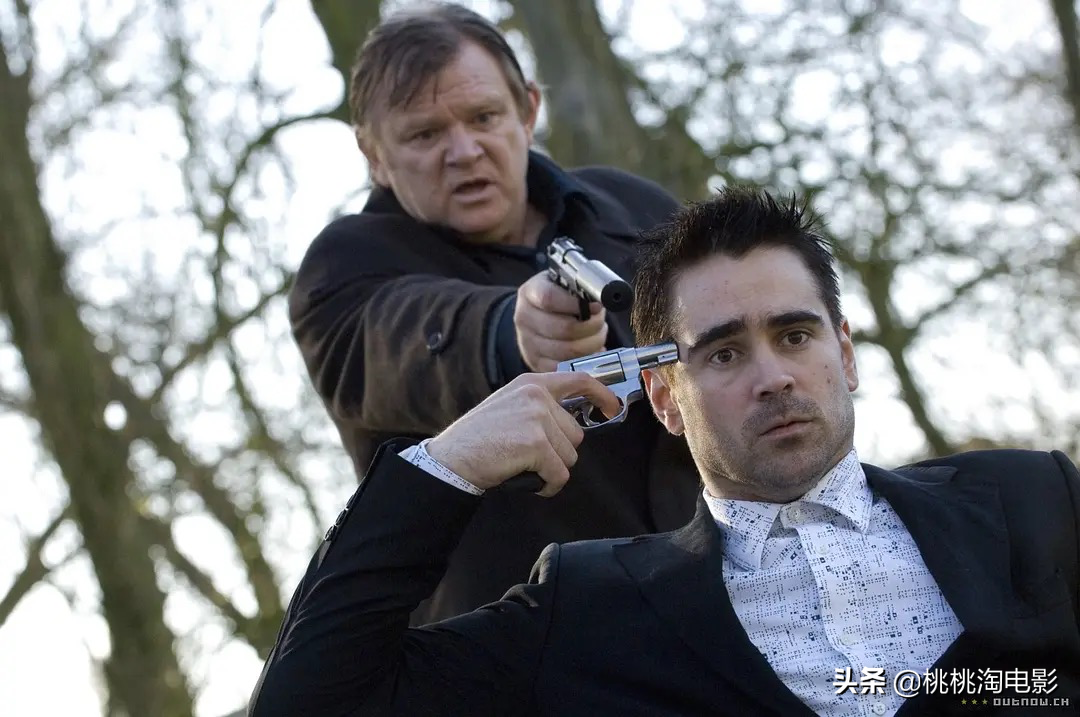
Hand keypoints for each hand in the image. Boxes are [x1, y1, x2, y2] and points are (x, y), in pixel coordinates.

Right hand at [425, 372, 619, 496]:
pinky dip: (548, 486)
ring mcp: (537, 418)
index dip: (602, 394)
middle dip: (558, 452)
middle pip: (576, 434)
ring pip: (570, 456)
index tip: (613, 408)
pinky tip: (527, 481)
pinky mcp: (536, 443)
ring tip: (522, 465)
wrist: (451, 459)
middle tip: (527, 456)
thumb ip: (539, 407)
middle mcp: (537, 395)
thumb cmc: (477, 440)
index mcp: (531, 383)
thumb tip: (571, 424)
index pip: (579, 380)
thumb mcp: (509, 406)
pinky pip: (560, 474)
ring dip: (551, 469)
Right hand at [515, 272, 607, 371]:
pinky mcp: (536, 363)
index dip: (576, 304)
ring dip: (591, 345)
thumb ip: (578, 289)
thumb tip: (599, 305)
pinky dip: (583, 361)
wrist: (537, 315)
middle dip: (591, 328)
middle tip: (601, 324)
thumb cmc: (558, 297)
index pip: (549, 299)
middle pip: (563, 329)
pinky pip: (565, 367)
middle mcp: (524, 318)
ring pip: (568, 351)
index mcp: (530, 293)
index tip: (596, 306)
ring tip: (597, 337)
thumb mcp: (563, 284)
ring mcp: (527, 343)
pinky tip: (591, 352)